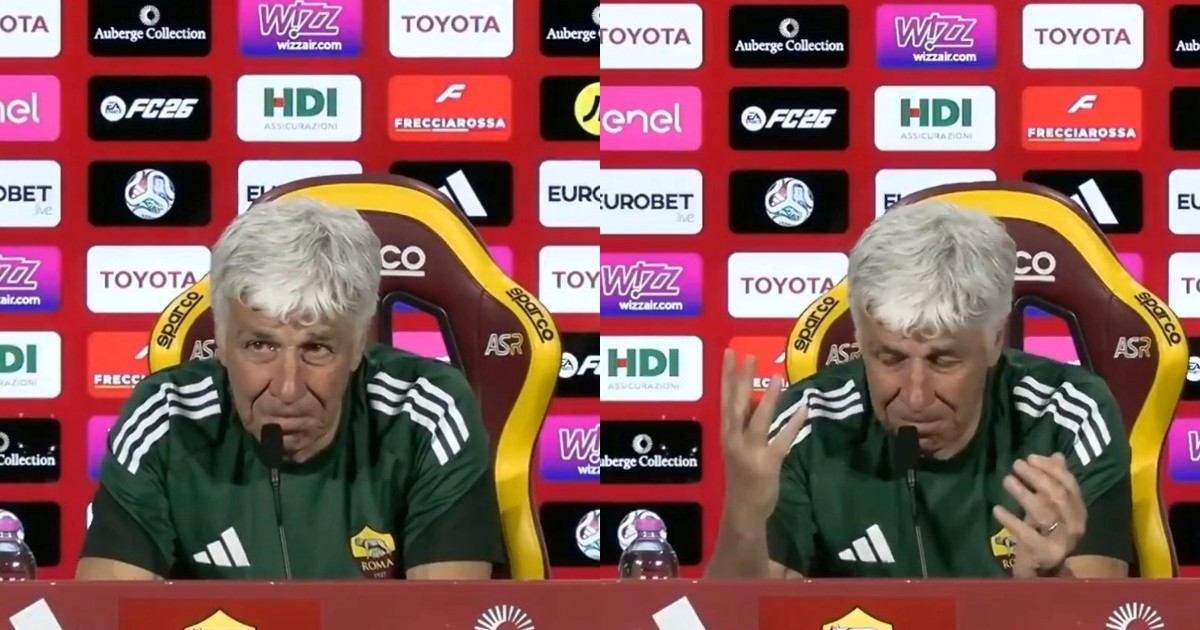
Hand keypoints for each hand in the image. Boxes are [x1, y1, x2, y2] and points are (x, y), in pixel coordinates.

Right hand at [719, 349, 806, 521]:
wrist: (743, 510)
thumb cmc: (741, 476)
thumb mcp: (737, 446)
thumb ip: (746, 424)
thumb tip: (757, 398)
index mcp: (727, 433)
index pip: (725, 399)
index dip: (727, 376)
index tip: (729, 352)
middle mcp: (734, 439)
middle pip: (737, 405)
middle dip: (741, 380)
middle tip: (747, 355)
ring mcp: (751, 452)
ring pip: (759, 421)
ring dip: (769, 399)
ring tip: (777, 376)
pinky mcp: (768, 464)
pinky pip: (781, 441)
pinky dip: (793, 425)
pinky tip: (803, 409)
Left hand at [992, 453, 1086, 577]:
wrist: (1044, 572)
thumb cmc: (1046, 534)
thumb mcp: (1050, 507)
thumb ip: (1054, 482)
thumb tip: (1056, 455)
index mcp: (1078, 511)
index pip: (1070, 485)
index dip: (1051, 469)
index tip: (1030, 457)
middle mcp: (1074, 525)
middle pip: (1057, 496)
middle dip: (1037, 477)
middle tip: (1016, 465)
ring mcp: (1061, 541)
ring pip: (1043, 512)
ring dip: (1023, 493)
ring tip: (1007, 480)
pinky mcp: (1045, 554)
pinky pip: (1028, 534)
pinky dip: (1011, 520)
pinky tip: (997, 509)